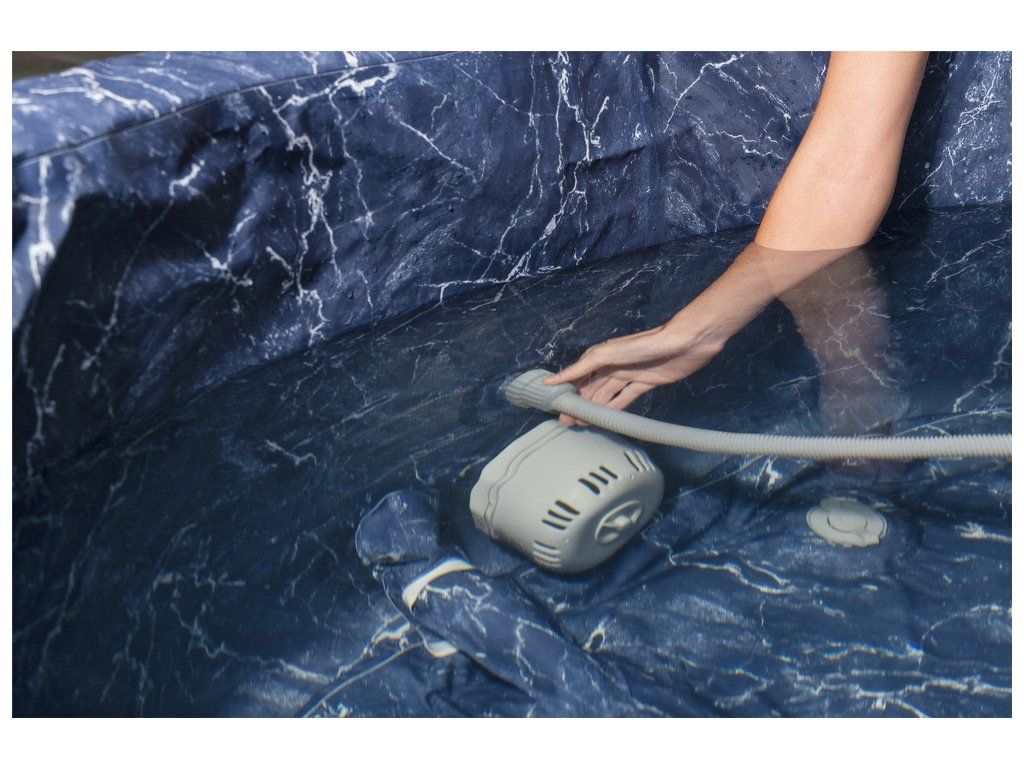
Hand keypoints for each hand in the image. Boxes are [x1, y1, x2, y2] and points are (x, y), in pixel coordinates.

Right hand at [543, 323, 725, 425]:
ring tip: (582, 424)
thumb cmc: (645, 345)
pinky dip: (614, 409)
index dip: (566, 391)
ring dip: (594, 409)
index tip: (555, 408)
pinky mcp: (645, 383)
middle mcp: (612, 365)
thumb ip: (581, 368)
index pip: (577, 376)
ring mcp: (628, 375)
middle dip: (579, 404)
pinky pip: (625, 398)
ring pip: (606, 395)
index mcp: (600, 356)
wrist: (684, 343)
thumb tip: (551, 381)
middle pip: (591, 388)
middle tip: (566, 422)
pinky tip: (606, 419)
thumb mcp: (608, 354)